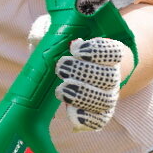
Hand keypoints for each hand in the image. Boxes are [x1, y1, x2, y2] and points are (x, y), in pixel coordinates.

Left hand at [26, 16, 129, 131]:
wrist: (88, 72)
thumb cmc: (72, 52)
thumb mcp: (65, 37)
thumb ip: (55, 33)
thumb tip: (39, 36)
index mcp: (110, 54)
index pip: (113, 51)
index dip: (97, 50)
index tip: (75, 48)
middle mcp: (112, 75)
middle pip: (108, 77)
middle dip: (83, 73)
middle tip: (61, 68)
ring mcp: (108, 95)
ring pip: (104, 99)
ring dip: (82, 95)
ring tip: (62, 90)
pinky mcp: (101, 112)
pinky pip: (100, 119)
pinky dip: (88, 119)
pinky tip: (73, 114)